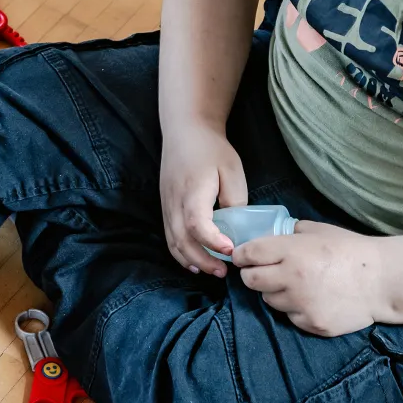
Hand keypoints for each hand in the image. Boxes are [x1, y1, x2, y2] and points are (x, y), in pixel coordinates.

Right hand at [159, 126, 247, 275]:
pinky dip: (181, 253)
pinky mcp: (165, 207)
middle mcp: (174, 202)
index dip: (213, 242)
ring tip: (213, 271)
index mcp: (192, 190)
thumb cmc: (211, 149)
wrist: (184, 131)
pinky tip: (197, 261)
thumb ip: (234, 200)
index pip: (196, 224)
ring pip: (173, 243)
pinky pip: (169, 236)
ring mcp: (166, 206)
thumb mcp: (232, 170)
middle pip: (182, 240)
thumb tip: (236, 228)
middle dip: (203, 260)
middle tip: (225, 272)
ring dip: (191, 260)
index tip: (232, 250)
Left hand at [233, 221, 384, 335]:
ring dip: (276, 293)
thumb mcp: (319, 231)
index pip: (248, 255)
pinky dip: (296, 310)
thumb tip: (267, 236)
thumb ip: (290, 234)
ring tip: (297, 286)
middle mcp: (292, 278)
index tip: (243, 257)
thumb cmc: (351, 251)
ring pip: (269, 300)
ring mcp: (301, 304)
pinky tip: (313, 300)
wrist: (383, 280)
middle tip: (266, 272)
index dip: (241, 256)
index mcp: (292, 251)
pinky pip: (290, 317)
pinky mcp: (311, 323)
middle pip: (250, 281)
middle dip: (253, 275)